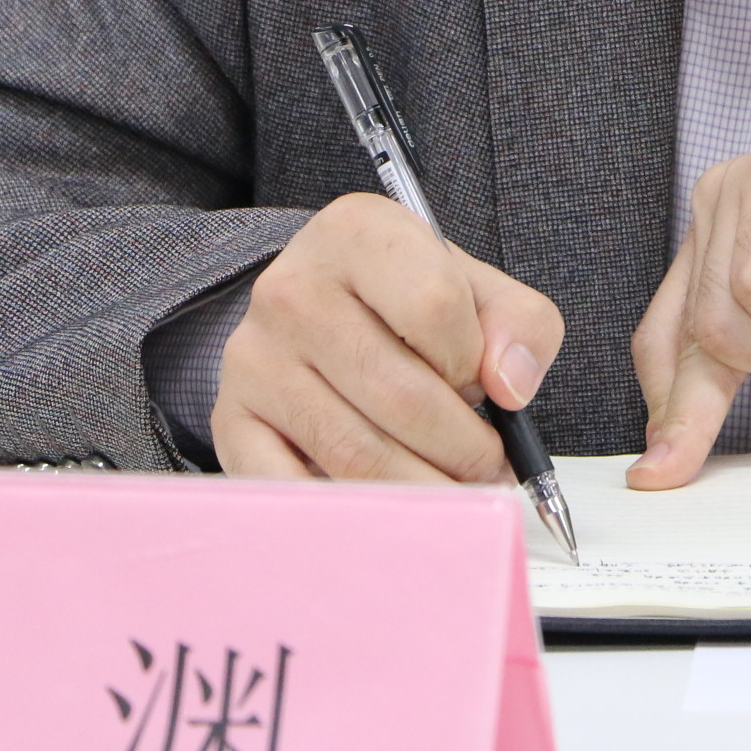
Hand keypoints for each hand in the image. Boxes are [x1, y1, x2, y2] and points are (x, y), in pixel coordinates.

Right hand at [210, 192, 564, 481]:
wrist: (317, 313)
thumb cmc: (405, 303)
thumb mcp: (476, 290)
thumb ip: (519, 325)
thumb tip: (512, 385)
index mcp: (358, 233)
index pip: (435, 307)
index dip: (473, 362)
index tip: (480, 384)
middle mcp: (292, 288)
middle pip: (402, 397)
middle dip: (464, 451)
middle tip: (488, 472)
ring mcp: (254, 358)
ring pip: (358, 454)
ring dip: (424, 492)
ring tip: (454, 494)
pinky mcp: (231, 422)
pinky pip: (300, 493)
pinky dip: (357, 517)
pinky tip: (392, 514)